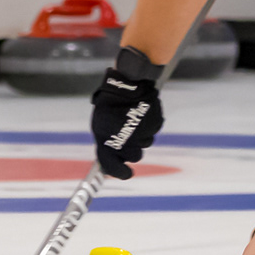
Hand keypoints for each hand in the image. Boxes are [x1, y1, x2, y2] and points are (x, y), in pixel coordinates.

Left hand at [90, 52, 162, 178]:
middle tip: (129, 138)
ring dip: (140, 136)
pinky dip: (148, 126)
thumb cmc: (110, 103)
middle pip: (134, 156)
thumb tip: (109, 163)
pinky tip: (141, 114)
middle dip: (133, 150)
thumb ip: (105, 144)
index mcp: (107, 141)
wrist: (127, 81)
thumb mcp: (100, 124)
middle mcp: (126, 140)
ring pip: (145, 143)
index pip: (113, 166)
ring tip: (133, 120)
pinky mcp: (154, 124)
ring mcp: (141, 132)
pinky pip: (152, 131)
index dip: (120, 172)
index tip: (126, 173)